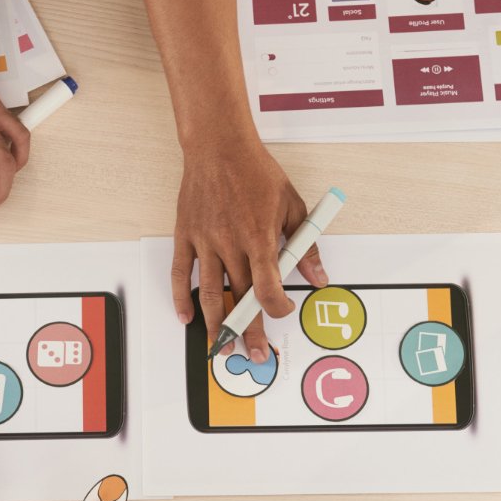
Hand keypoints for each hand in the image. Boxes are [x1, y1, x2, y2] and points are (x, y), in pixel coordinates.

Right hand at [172, 142, 327, 359]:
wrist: (219, 146)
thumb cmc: (256, 172)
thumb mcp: (292, 205)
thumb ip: (306, 245)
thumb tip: (319, 276)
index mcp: (259, 236)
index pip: (267, 287)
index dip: (276, 308)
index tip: (282, 311)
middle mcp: (230, 243)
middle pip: (239, 298)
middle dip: (249, 331)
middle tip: (254, 354)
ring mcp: (205, 241)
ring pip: (208, 293)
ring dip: (215, 324)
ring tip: (220, 346)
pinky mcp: (186, 235)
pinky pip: (181, 273)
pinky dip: (181, 298)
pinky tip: (187, 317)